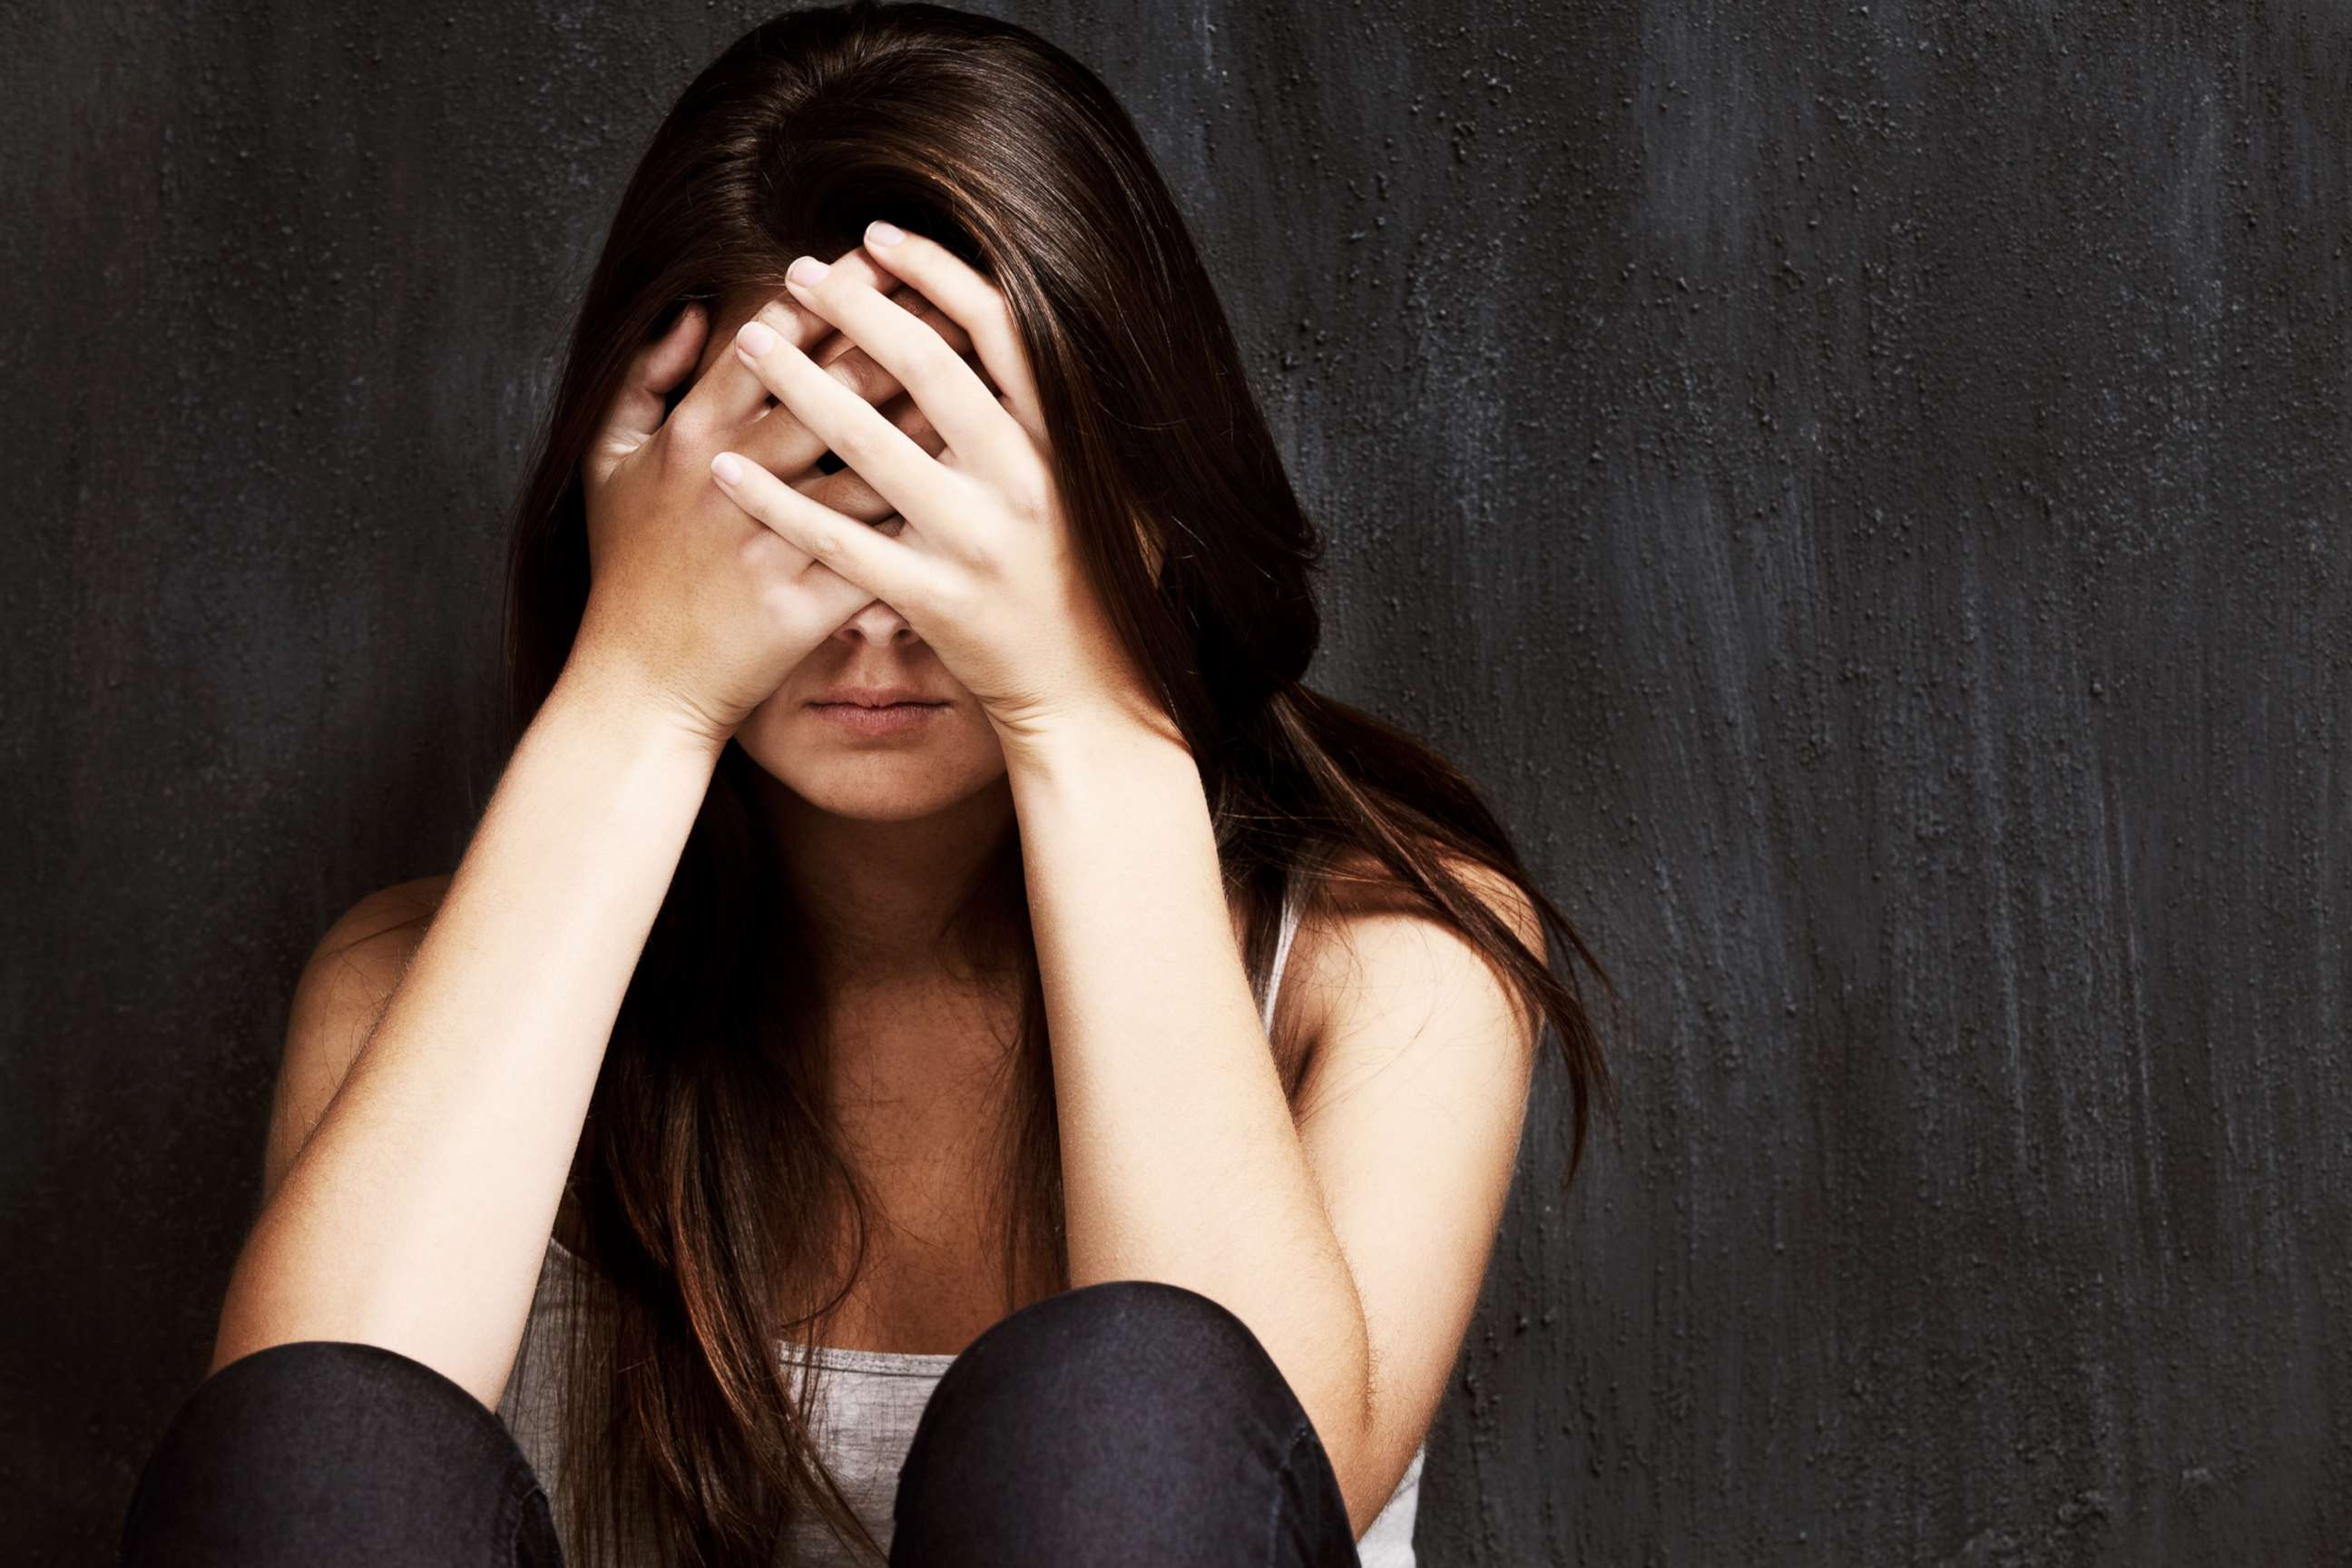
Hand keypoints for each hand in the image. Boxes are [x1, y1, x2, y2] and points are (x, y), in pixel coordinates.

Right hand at [567, 252, 991, 744]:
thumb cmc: (628, 570)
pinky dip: (927, 515)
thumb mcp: (607, 463)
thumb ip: (644, 380)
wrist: (639, 685)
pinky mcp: (804, 605)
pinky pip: (880, 550)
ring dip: (929, 421)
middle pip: (833, 392)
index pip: (775, 345)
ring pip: (869, 466)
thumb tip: (698, 313)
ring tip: (982, 378)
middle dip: (899, 339)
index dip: (834, 299)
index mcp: (691, 436)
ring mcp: (771, 544)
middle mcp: (732, 479)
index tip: (882, 259)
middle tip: (954, 295)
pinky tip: (973, 485)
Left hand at [705, 221, 1167, 753]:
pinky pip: (835, 540)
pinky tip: (727, 468)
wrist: (1088, 694)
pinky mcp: (931, 597)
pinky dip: (775, 501)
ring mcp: (973, 540)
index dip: (936, 273)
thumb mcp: (1113, 494)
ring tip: (751, 341)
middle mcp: (1020, 480)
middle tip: (800, 271)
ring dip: (801, 385)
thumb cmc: (1097, 588)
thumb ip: (1069, 424)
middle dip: (856, 310)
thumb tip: (1033, 336)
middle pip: (927, 368)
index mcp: (1061, 444)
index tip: (881, 238)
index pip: (998, 331)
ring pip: (870, 444)